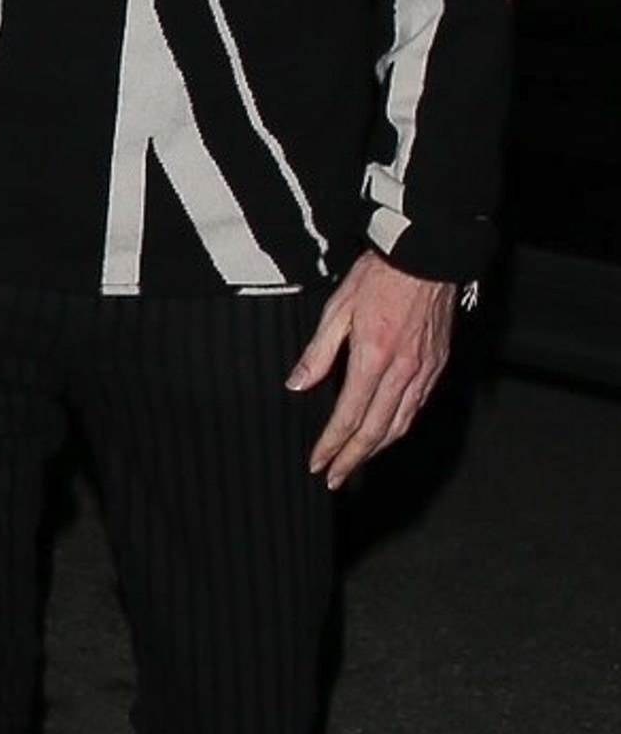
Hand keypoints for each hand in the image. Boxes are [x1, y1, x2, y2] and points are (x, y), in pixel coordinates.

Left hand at [285, 253, 456, 490]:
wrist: (428, 255)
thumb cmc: (380, 276)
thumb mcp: (338, 307)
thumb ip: (318, 351)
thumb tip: (297, 385)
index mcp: (373, 357)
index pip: (349, 415)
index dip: (332, 444)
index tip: (318, 463)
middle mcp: (402, 370)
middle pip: (376, 429)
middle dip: (353, 458)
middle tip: (335, 478)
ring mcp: (424, 369)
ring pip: (400, 423)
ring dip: (377, 449)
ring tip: (356, 462)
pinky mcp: (437, 364)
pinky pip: (417, 406)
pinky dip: (399, 427)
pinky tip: (387, 433)